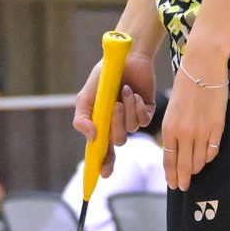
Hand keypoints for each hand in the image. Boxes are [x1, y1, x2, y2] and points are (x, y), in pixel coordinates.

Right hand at [71, 47, 156, 174]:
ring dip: (128, 109)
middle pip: (118, 141)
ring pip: (131, 128)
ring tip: (125, 91)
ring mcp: (132, 118)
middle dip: (116, 125)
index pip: (102, 150)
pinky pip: (144, 119)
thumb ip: (82, 118)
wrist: (125, 57)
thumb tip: (91, 137)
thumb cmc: (103, 75)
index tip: (102, 174)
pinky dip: (139, 106)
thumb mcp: (87, 97)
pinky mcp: (147, 110)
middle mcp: (117, 124)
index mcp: (102, 124)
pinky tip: (135, 94)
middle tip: (115, 106)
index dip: (102, 164)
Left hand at [162, 55, 228, 190]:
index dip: (171, 174)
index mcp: (168, 128)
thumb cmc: (184, 85)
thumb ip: (173, 130)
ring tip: (195, 172)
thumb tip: (176, 149)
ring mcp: (201, 132)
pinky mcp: (217, 127)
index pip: (169, 159)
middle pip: (184, 165)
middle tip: (184, 187)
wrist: (202, 67)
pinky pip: (213, 150)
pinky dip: (209, 156)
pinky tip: (207, 158)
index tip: (173, 184)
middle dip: (184, 178)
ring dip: (197, 168)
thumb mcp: (172, 110)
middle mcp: (183, 133)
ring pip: (199, 160)